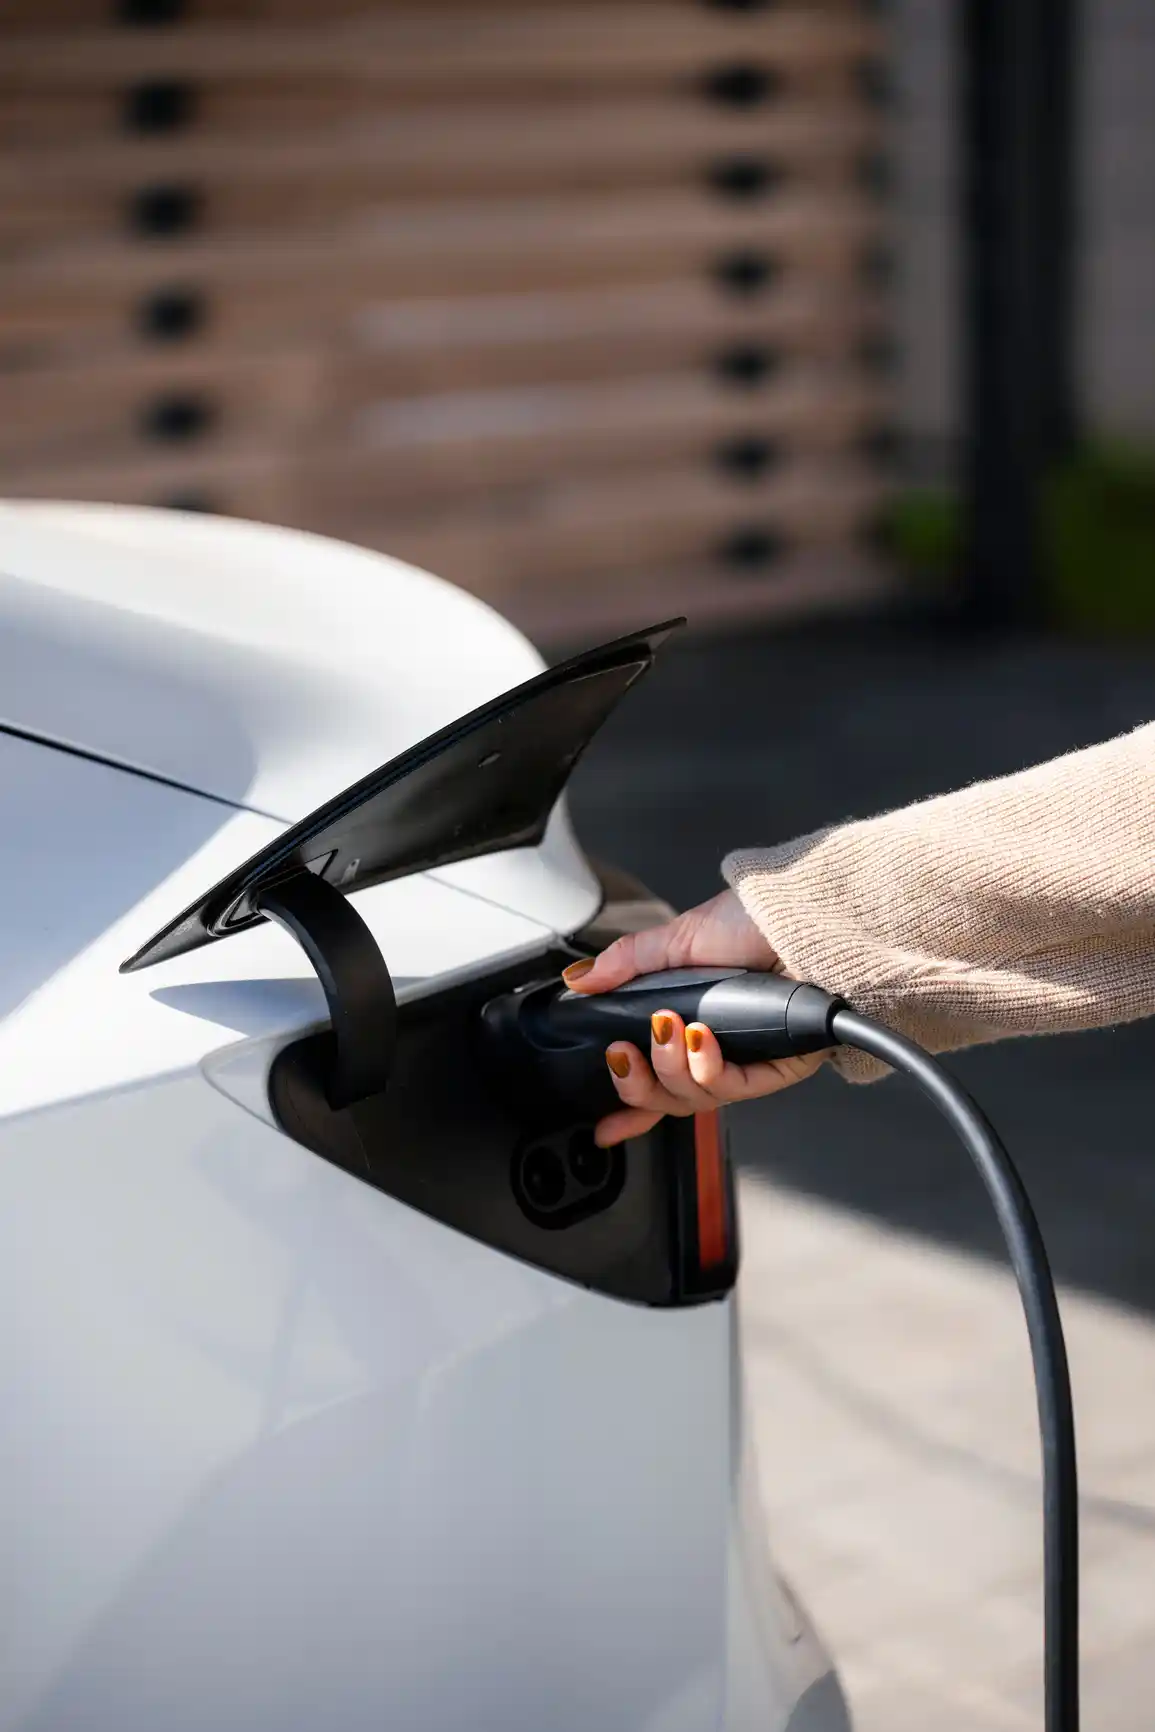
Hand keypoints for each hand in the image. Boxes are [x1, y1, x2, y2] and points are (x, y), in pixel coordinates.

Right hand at [562, 889, 828, 1146]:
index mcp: (689, 1026)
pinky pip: (732, 1089)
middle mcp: (716, 1052)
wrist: (799, 918)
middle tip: (622, 1053)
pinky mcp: (777, 1068)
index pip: (655, 1080)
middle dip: (635, 1085)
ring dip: (669, 1068)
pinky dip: (707, 1067)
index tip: (603, 1127)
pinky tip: (699, 1039)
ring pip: (694, 1099)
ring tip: (667, 1028)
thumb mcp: (677, 939)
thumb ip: (625, 963)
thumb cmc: (752, 923)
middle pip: (668, 1101)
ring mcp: (745, 1063)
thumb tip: (580, 982)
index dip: (629, 1108)